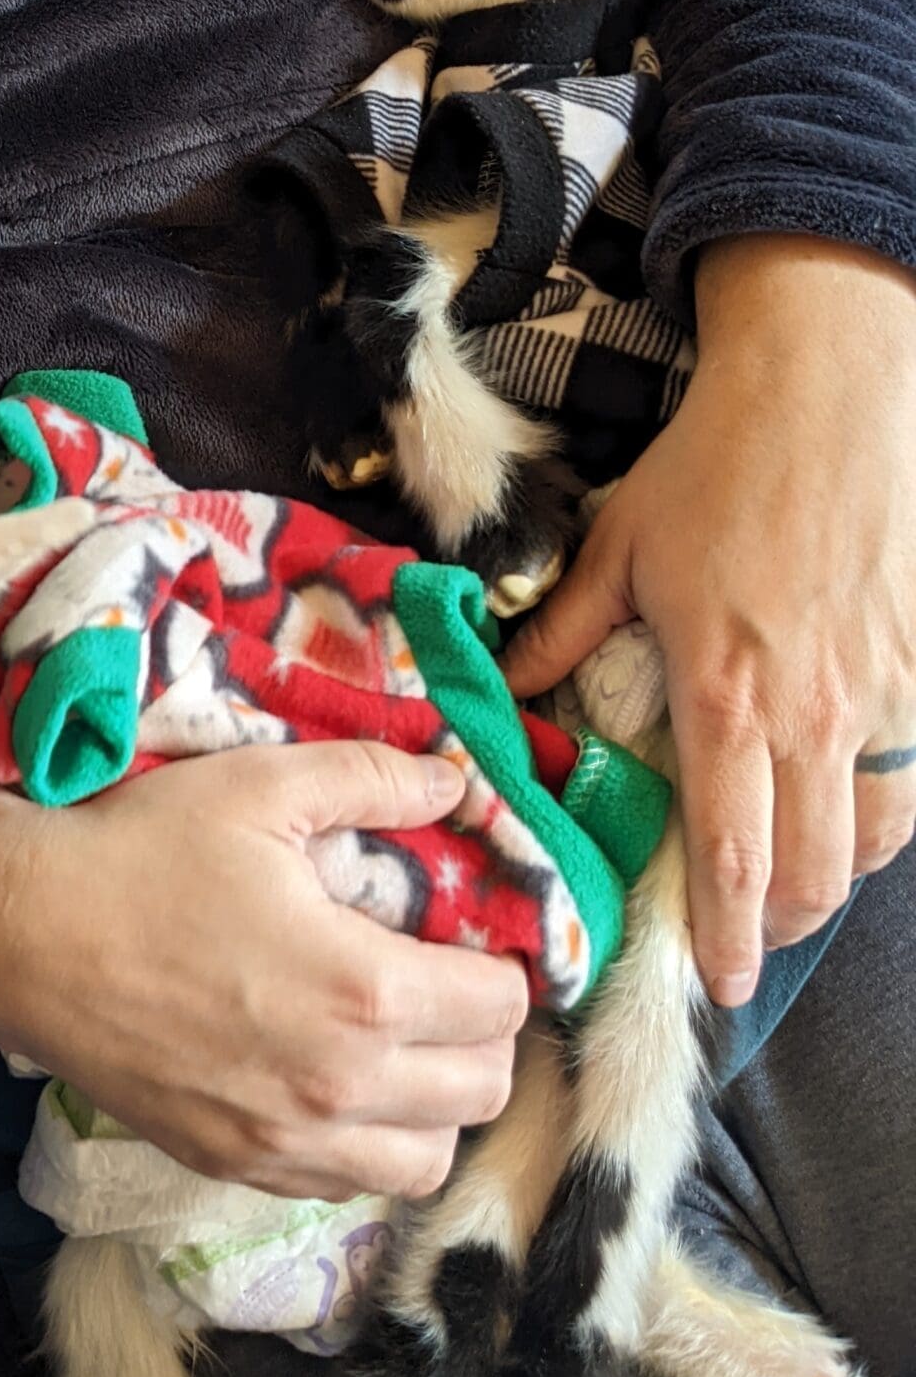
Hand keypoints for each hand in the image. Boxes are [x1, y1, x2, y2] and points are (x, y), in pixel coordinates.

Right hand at [0, 740, 528, 1200]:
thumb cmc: (140, 851)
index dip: (501, 966)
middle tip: (444, 987)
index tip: (471, 940)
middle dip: (481, 1037)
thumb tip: (453, 782)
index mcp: (365, 991)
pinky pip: (342, 1187)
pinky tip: (331, 1085)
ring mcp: (283, 1140)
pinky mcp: (230, 1164)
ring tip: (399, 1047)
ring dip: (432, 1106)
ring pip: (424, 1162)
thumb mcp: (261, 786)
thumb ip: (371, 779)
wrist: (21, 932)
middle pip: (482, 1094)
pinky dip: (362, 1146)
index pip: (501, 1008)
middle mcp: (340, 1086)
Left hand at [501, 236, 915, 1009]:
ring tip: (794, 891)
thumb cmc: (713, 469)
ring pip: (876, 839)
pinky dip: (882, 817)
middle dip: (781, 929)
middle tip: (748, 946)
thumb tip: (502, 691)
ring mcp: (880, 696)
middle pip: (815, 874)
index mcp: (723, 695)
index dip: (728, 936)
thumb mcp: (615, 550)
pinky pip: (913, 779)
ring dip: (836, 880)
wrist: (825, 394)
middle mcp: (811, 714)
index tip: (717, 982)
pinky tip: (848, 814)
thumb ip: (561, 634)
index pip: (732, 855)